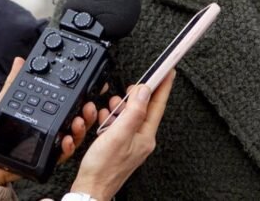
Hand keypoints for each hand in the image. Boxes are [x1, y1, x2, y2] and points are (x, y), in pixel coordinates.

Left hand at [0, 57, 98, 185]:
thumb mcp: (3, 103)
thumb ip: (13, 83)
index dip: (79, 96)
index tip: (88, 87)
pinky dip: (68, 147)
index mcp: (43, 112)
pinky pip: (62, 154)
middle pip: (76, 118)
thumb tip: (19, 61)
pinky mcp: (46, 158)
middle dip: (87, 111)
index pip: (65, 102)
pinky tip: (66, 140)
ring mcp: (50, 142)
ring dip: (81, 128)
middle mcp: (50, 127)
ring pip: (74, 135)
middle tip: (88, 106)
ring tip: (78, 122)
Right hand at [68, 70, 174, 200]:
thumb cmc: (102, 167)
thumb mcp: (118, 133)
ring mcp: (132, 144)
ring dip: (123, 106)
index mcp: (145, 136)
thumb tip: (144, 91)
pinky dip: (114, 117)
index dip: (163, 86)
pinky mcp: (121, 147)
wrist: (90, 189)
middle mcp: (141, 140)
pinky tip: (106, 117)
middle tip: (133, 85)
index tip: (168, 71)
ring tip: (115, 102)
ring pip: (131, 116)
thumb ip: (133, 111)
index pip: (158, 105)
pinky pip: (121, 125)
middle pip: (145, 109)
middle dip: (138, 95)